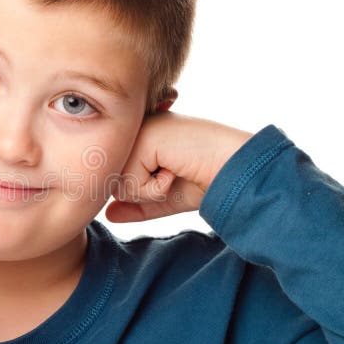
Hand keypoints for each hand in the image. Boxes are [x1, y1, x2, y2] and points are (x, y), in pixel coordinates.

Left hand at [105, 110, 253, 222]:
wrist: (235, 169)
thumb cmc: (206, 178)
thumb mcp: (166, 196)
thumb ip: (136, 204)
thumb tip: (108, 215)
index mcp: (138, 136)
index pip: (116, 178)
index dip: (142, 190)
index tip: (172, 173)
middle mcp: (134, 128)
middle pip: (112, 182)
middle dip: (144, 192)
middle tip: (173, 173)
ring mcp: (136, 130)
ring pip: (117, 186)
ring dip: (150, 190)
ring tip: (175, 170)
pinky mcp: (142, 138)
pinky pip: (131, 184)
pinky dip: (157, 188)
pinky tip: (176, 168)